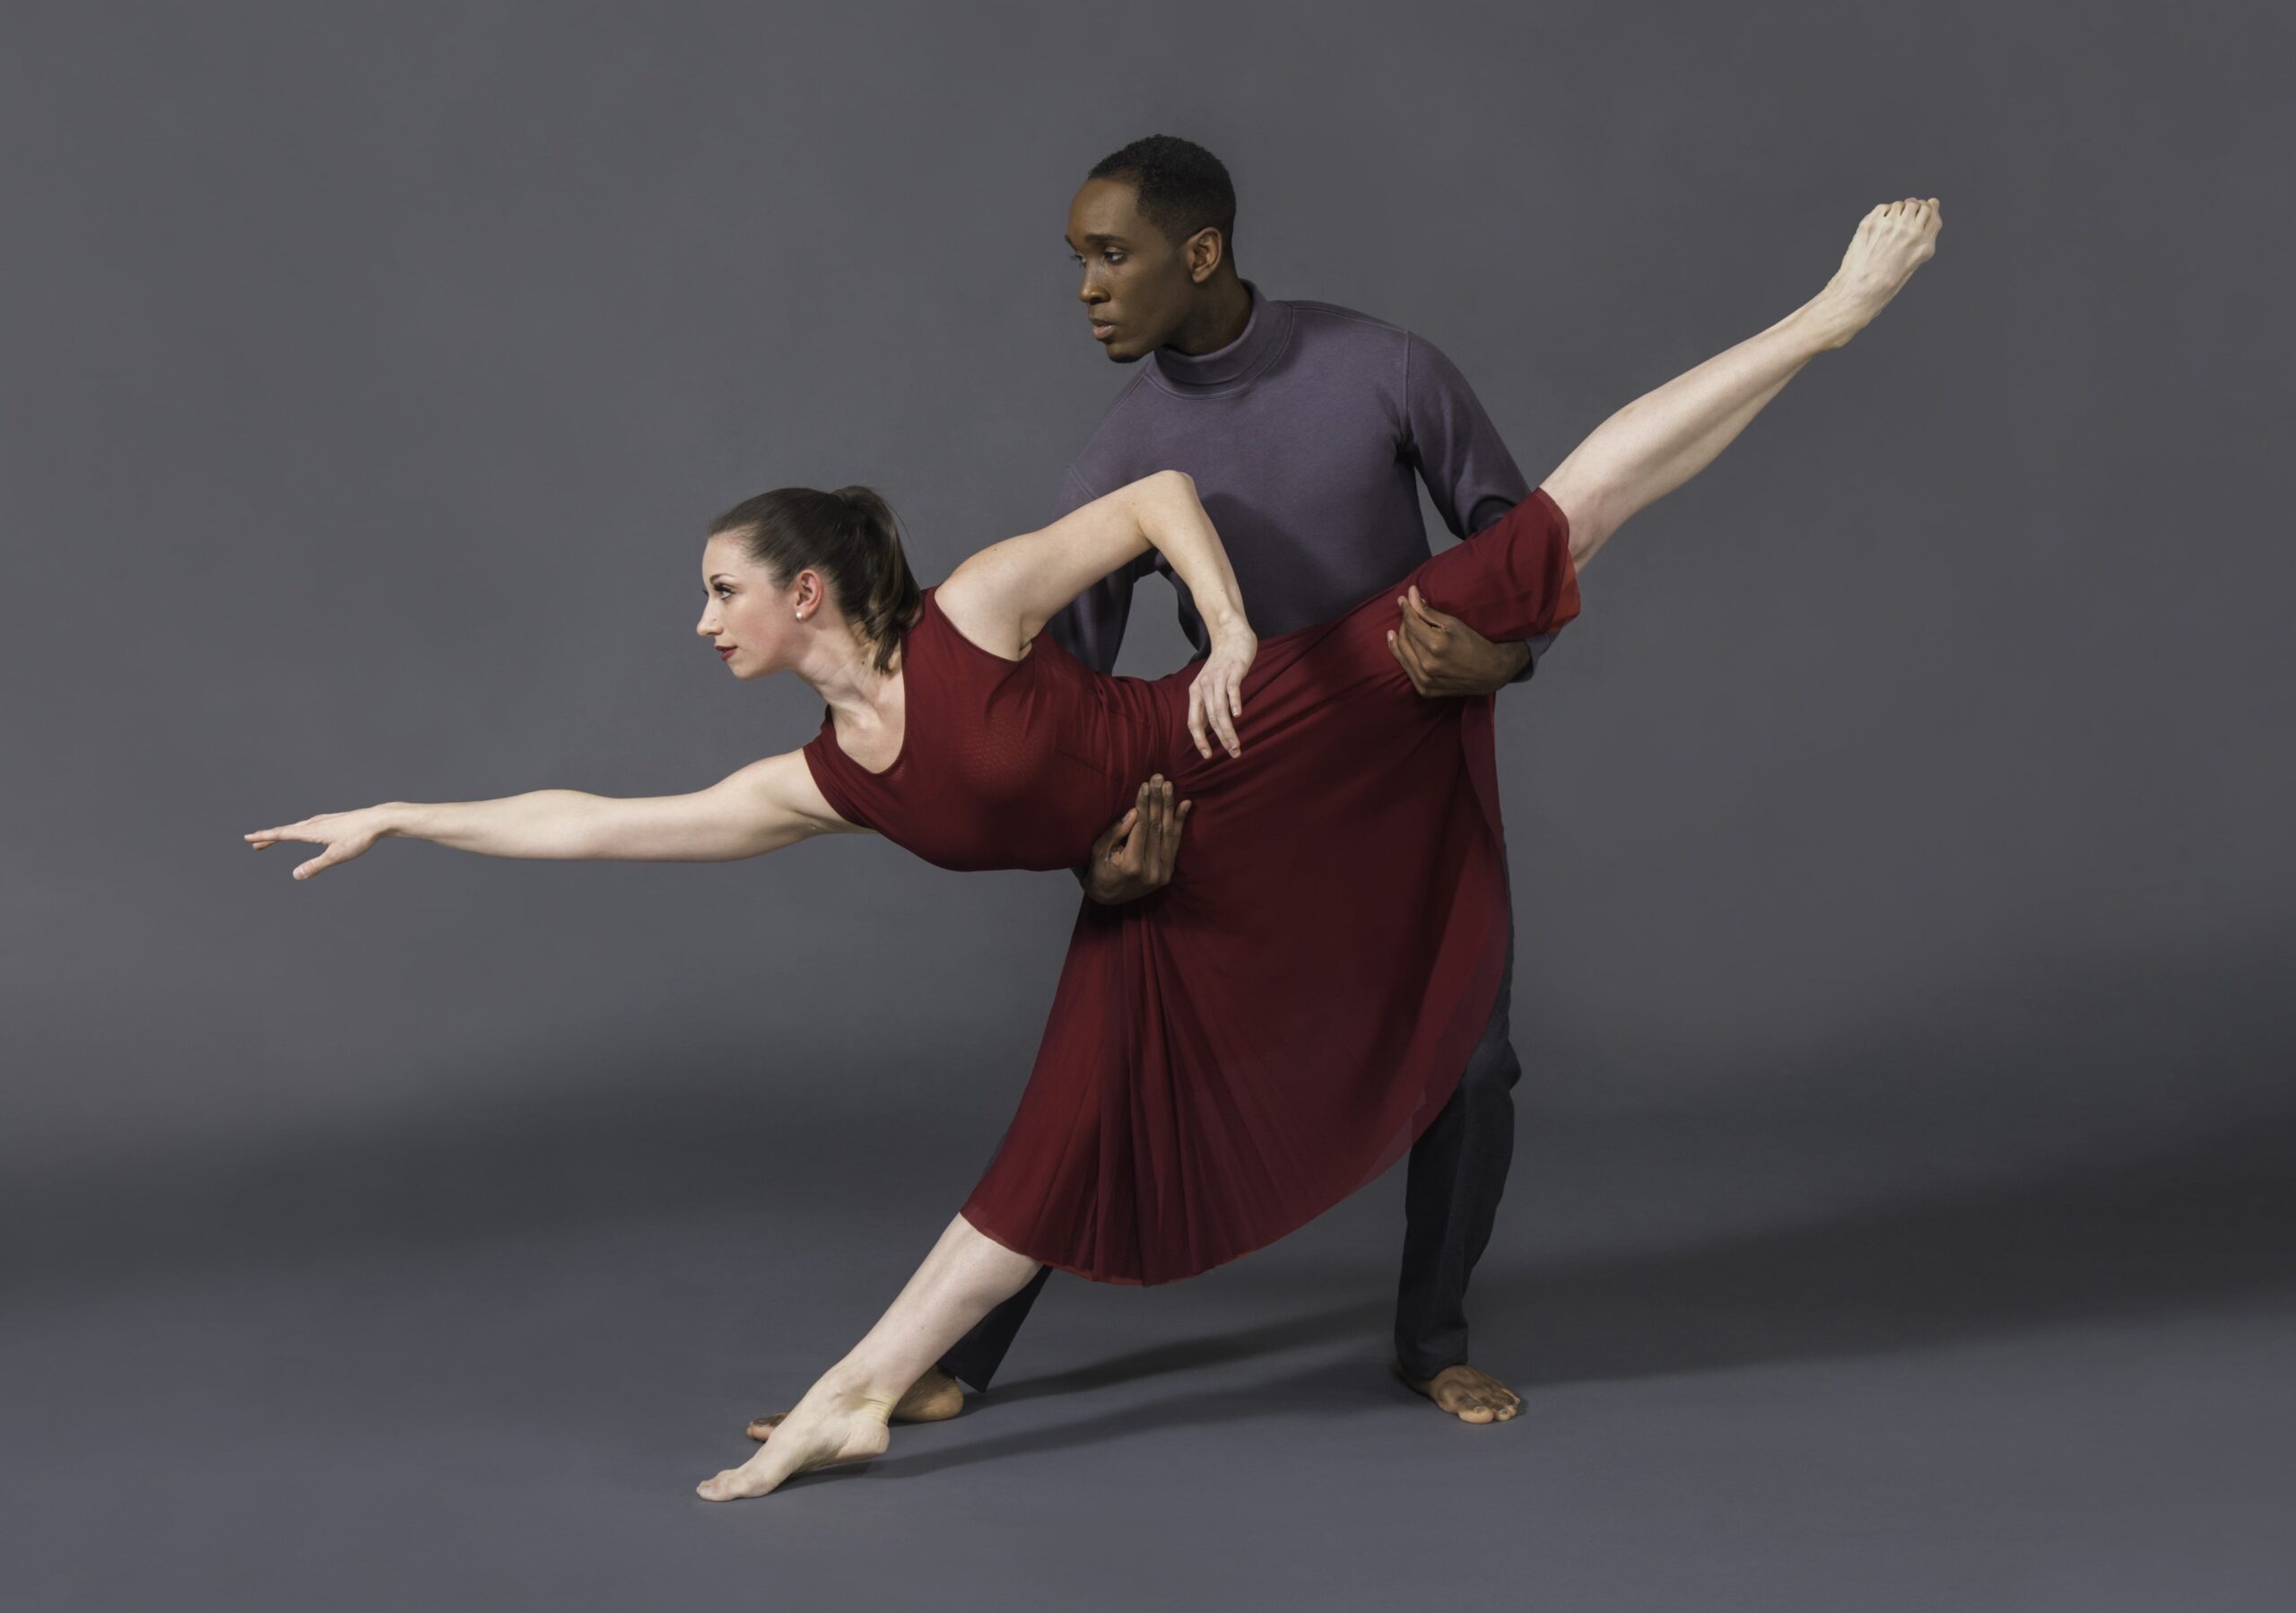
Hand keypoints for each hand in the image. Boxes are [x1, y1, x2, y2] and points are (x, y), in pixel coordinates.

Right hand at [244, 805, 393, 879]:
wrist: (378, 820)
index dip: (264, 837)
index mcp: (310, 830)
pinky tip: (304, 831)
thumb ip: (315, 866)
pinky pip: (308, 825)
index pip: (281, 834)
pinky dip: (297, 830)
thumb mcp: (336, 856)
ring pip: (297, 827)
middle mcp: (314, 823)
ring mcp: (323, 820)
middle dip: (269, 837)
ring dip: (283, 834)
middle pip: (286, 830)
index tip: (248, 838)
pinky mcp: (333, 820)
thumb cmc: (358, 838)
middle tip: (254, 844)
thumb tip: (295, 875)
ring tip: (274, 838)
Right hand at [1082, 776, 1190, 904]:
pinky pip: (1176, 844)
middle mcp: (1151, 870)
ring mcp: (1163, 873)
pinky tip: (1185, 804)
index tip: (1145, 785)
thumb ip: (1116, 832)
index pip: (1141, 827)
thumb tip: (1134, 811)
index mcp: (1132, 865)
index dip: (1144, 804)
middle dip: (1157, 800)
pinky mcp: (1168, 872)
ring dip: (1170, 807)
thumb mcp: (1099, 850)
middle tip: (1159, 778)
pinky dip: (1180, 823)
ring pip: (1168, 834)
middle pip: (1156, 827)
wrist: (1109, 898)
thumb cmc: (1099, 870)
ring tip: (1169, 786)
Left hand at [1188, 623, 1254, 758]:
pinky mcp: (1233, 670)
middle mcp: (1204, 687)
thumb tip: (1210, 726)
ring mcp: (1219, 678)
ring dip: (1228, 729)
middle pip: (1210, 719)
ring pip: (1220, 709)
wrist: (1230, 634)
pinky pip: (1232, 689)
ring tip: (1236, 744)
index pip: (1193, 722)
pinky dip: (1234, 703)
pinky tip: (1238, 715)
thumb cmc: (1222, 663)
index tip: (1207, 755)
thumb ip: (1210, 702)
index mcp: (1196, 692)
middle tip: (1233, 754)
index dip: (1199, 740)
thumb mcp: (1210, 684)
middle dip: (1221, 739)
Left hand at [1387, 585, 1529, 697]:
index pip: (1411, 623)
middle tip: (1408, 611)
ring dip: (1400, 636)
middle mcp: (1428, 665)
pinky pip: (1406, 668)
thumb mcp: (1453, 624)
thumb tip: (1410, 594)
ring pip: (1402, 652)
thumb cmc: (1474, 644)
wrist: (1489, 673)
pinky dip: (1401, 654)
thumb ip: (1428, 612)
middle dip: (1405, 621)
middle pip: (1406, 637)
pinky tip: (1397, 642)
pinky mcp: (1424, 689)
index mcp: (1436, 645)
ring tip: (1400, 625)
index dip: (1406, 609)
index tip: (1403, 599)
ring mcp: (1425, 680)